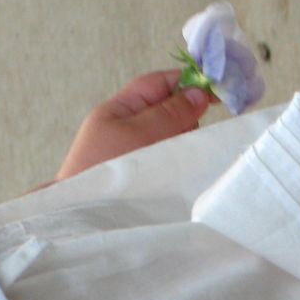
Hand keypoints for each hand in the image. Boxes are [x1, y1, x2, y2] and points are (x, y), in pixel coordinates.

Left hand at [55, 70, 211, 180]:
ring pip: (169, 134)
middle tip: (184, 136)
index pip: (157, 83)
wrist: (84, 216)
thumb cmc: (104, 169)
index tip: (215, 92)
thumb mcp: (138, 134)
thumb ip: (169, 112)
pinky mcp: (140, 172)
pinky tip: (174, 169)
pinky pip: (165, 155)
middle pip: (167, 108)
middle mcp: (125, 127)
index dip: (185, 82)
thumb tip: (198, 93)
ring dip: (179, 140)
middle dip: (183, 117)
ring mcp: (133, 150)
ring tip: (172, 159)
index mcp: (118, 110)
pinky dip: (174, 158)